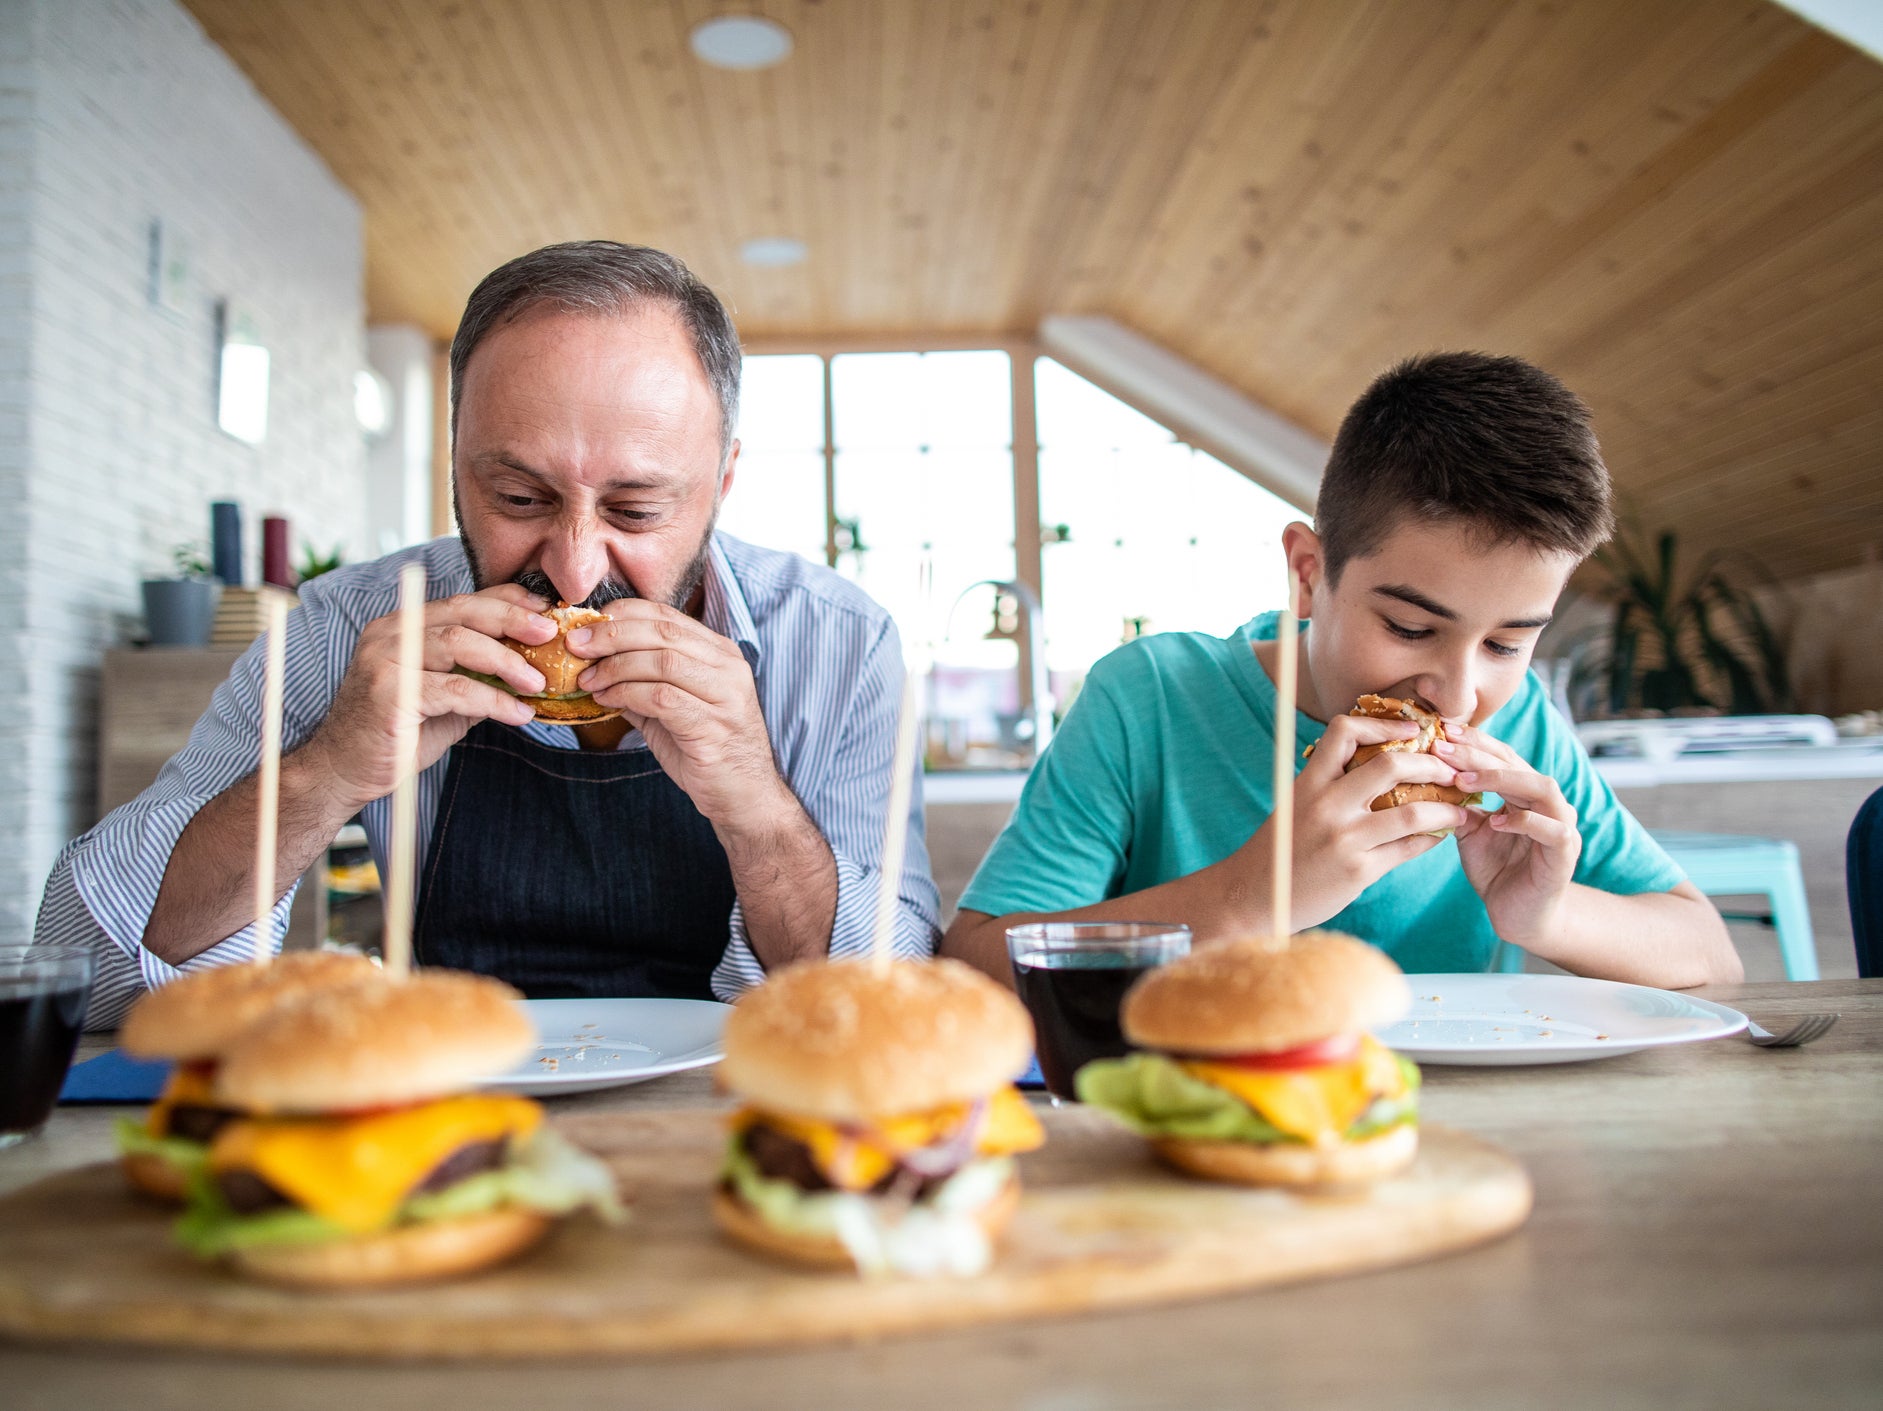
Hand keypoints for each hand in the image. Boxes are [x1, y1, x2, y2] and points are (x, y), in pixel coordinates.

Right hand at [302, 584, 554, 808]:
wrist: (344, 771)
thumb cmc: (396, 733)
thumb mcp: (443, 697)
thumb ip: (476, 675)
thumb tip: (530, 668)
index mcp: (404, 626)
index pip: (463, 601)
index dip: (507, 600)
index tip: (545, 611)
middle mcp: (391, 633)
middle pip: (463, 612)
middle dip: (512, 620)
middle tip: (550, 634)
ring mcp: (386, 660)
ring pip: (459, 643)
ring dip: (507, 661)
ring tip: (538, 682)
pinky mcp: (390, 694)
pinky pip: (454, 689)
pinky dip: (494, 700)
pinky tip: (518, 714)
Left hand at [566, 600, 792, 832]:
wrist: (744, 799)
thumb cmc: (705, 751)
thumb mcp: (670, 708)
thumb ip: (640, 682)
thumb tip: (592, 664)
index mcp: (720, 653)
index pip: (667, 615)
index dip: (621, 614)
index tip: (584, 624)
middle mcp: (728, 666)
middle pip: (663, 632)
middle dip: (612, 634)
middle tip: (575, 645)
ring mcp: (725, 695)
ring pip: (663, 661)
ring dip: (616, 667)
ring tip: (588, 680)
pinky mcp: (714, 726)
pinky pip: (663, 698)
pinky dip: (627, 694)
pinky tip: (606, 700)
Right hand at [1241, 712, 1472, 929]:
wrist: (1253, 898)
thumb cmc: (1280, 850)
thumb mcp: (1295, 806)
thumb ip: (1329, 785)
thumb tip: (1377, 764)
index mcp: (1308, 782)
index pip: (1344, 731)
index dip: (1383, 724)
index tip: (1411, 731)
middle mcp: (1326, 805)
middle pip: (1391, 766)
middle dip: (1431, 764)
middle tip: (1450, 770)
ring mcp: (1343, 839)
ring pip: (1412, 812)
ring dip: (1445, 809)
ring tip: (1461, 809)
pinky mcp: (1358, 871)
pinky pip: (1408, 849)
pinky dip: (1431, 839)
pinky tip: (1441, 836)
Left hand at [1436, 729, 1580, 945]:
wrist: (1518, 916)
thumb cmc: (1496, 869)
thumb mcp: (1470, 831)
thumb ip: (1459, 803)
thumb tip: (1430, 773)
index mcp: (1526, 794)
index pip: (1504, 756)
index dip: (1475, 742)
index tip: (1441, 731)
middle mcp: (1548, 804)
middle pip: (1518, 766)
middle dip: (1479, 755)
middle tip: (1443, 748)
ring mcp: (1561, 826)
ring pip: (1541, 788)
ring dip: (1501, 780)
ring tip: (1462, 780)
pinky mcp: (1565, 854)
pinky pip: (1552, 830)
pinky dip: (1525, 821)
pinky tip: (1495, 821)